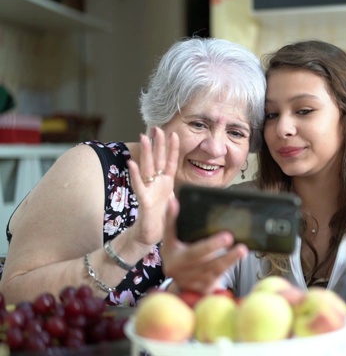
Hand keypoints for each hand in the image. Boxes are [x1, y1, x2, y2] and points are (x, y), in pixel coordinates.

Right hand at [128, 127, 178, 245]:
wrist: (151, 236)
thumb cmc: (163, 219)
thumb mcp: (176, 202)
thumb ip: (180, 193)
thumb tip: (195, 188)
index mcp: (166, 183)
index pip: (170, 162)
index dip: (172, 149)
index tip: (174, 133)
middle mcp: (157, 184)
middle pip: (158, 160)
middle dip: (158, 144)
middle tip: (156, 128)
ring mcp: (149, 190)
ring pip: (147, 168)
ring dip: (146, 153)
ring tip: (144, 137)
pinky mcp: (144, 200)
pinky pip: (139, 186)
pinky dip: (135, 175)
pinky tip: (132, 163)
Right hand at [160, 197, 247, 293]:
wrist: (185, 286)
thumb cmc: (185, 256)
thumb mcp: (179, 243)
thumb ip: (182, 226)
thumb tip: (180, 201)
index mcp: (169, 249)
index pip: (168, 231)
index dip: (170, 217)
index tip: (173, 202)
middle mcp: (176, 264)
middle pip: (194, 254)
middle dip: (211, 245)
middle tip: (228, 237)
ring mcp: (188, 278)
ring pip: (211, 267)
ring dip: (228, 258)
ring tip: (241, 249)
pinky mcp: (202, 287)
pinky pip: (218, 275)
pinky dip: (229, 265)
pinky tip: (238, 257)